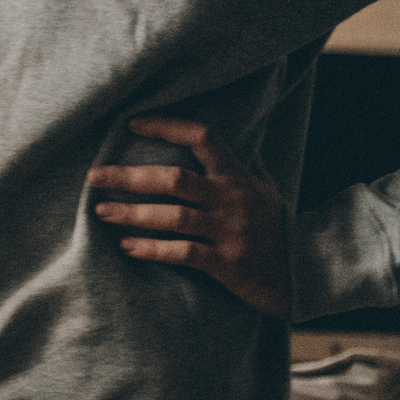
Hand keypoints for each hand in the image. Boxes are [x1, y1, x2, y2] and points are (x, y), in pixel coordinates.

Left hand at [86, 117, 290, 318]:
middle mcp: (232, 199)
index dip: (167, 125)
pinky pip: (184, 253)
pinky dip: (153, 249)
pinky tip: (128, 247)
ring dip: (133, 214)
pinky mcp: (228, 264)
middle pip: (175, 179)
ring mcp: (230, 231)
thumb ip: (246, 166)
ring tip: (102, 212)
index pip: (202, 137)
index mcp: (238, 176)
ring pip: (174, 217)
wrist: (306, 275)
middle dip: (130, 177)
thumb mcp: (267, 190)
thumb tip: (238, 140)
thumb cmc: (278, 229)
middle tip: (94, 177)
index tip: (131, 124)